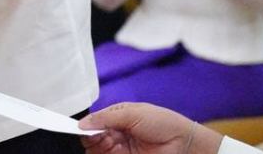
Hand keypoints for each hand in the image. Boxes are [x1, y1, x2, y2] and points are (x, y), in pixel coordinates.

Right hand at [80, 103, 219, 152]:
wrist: (183, 143)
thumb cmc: (161, 122)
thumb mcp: (132, 113)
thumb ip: (106, 117)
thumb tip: (83, 124)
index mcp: (117, 116)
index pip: (94, 121)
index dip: (86, 124)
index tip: (80, 128)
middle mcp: (116, 132)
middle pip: (93, 136)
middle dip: (90, 136)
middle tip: (96, 135)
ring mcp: (120, 148)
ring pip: (97, 149)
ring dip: (96, 146)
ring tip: (106, 141)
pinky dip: (102, 153)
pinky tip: (110, 148)